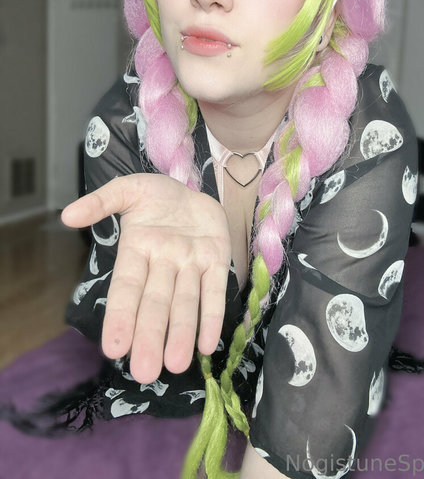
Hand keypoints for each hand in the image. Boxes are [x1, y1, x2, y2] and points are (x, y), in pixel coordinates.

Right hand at [61, 173, 230, 383]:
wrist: (191, 188)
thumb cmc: (155, 195)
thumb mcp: (127, 189)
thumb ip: (101, 201)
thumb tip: (68, 215)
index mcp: (137, 249)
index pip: (126, 288)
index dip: (120, 316)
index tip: (112, 348)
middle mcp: (163, 264)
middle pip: (155, 303)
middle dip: (151, 336)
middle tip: (146, 372)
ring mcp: (191, 264)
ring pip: (185, 302)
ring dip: (182, 332)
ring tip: (177, 364)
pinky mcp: (216, 260)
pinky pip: (215, 290)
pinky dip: (212, 316)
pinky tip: (208, 345)